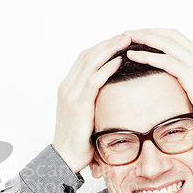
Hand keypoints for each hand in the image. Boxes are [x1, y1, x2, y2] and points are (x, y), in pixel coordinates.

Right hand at [52, 35, 130, 172]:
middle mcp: (67, 87)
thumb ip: (93, 99)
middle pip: (87, 55)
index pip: (84, 58)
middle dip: (108, 43)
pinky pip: (93, 81)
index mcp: (68, 87)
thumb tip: (112, 91)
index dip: (102, 47)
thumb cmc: (77, 139)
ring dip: (109, 49)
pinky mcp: (79, 105)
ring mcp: (71, 95)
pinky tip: (119, 61)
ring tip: (126, 41)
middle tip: (127, 35)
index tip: (119, 41)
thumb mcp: (85, 114)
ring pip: (90, 63)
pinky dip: (106, 68)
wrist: (65, 157)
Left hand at [123, 28, 192, 139]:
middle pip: (170, 36)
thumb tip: (171, 88)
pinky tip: (132, 55)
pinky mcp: (191, 75)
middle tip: (129, 32)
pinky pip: (164, 60)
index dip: (158, 35)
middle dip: (148, 31)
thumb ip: (187, 84)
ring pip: (166, 43)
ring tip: (126, 38)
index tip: (141, 35)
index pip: (177, 39)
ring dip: (144, 38)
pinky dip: (146, 56)